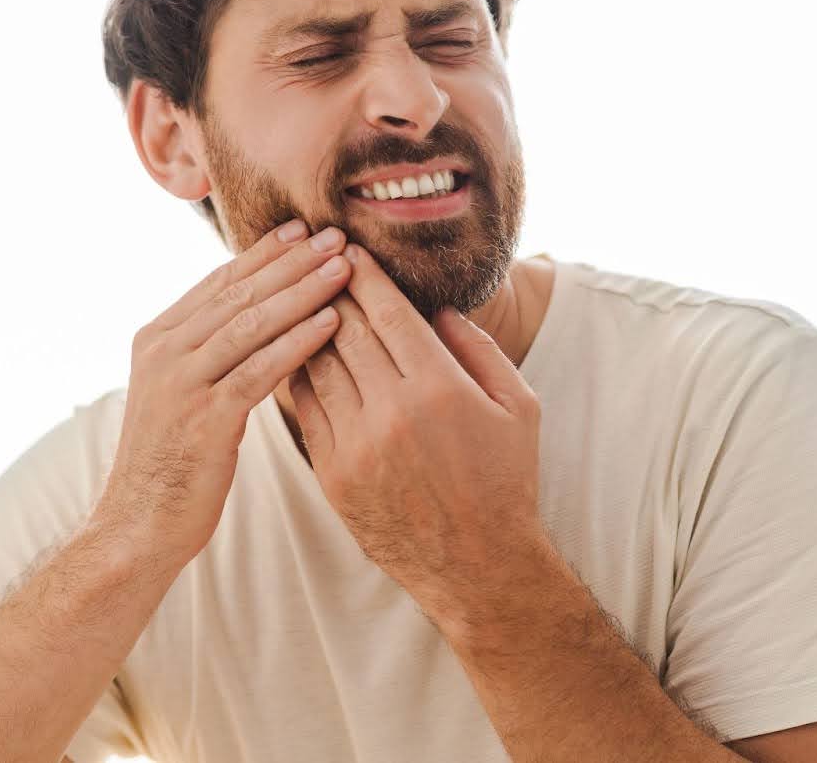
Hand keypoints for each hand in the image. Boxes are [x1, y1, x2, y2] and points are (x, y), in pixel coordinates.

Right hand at [94, 219, 351, 570]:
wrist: (137, 526)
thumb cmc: (172, 462)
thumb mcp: (179, 392)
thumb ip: (206, 351)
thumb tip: (252, 314)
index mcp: (157, 338)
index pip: (219, 282)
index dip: (264, 253)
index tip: (303, 229)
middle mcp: (164, 351)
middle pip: (239, 293)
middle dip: (291, 261)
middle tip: (335, 235)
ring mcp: (181, 383)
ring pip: (252, 323)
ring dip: (303, 291)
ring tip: (344, 269)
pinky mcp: (204, 419)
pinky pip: (260, 369)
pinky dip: (298, 342)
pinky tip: (332, 322)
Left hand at [286, 244, 543, 615]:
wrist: (477, 567)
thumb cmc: (506, 480)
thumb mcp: (519, 406)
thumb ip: (480, 349)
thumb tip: (439, 310)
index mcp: (439, 387)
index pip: (388, 311)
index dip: (363, 274)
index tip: (348, 249)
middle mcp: (392, 412)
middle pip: (346, 330)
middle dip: (329, 289)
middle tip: (315, 261)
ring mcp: (356, 445)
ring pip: (317, 365)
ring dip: (307, 328)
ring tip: (298, 299)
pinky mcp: (332, 474)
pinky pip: (304, 408)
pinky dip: (299, 374)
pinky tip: (297, 354)